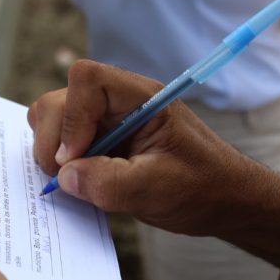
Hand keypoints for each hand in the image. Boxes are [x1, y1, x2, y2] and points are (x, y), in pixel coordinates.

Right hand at [28, 60, 279, 236]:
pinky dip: (60, 161)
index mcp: (141, 99)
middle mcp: (119, 102)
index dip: (71, 116)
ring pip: (54, 117)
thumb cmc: (203, 188)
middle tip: (66, 177)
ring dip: (53, 150)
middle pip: (61, 98)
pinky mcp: (100, 141)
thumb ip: (110, 182)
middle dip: (54, 139)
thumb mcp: (158, 190)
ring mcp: (107, 121)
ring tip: (75, 181)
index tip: (75, 158)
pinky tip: (79, 183)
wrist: (226, 200)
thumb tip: (65, 175)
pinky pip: (63, 141)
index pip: (88, 79)